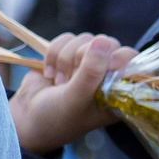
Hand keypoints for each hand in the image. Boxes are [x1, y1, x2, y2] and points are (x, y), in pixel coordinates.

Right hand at [9, 33, 130, 156]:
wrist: (26, 119)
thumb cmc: (57, 118)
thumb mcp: (77, 99)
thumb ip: (92, 71)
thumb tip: (102, 41)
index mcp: (118, 90)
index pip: (131, 60)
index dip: (119, 58)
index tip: (106, 66)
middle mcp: (106, 74)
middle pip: (108, 44)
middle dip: (85, 58)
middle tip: (72, 78)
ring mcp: (86, 62)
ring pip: (85, 39)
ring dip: (66, 59)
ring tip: (59, 82)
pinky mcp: (67, 54)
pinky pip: (66, 39)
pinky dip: (54, 53)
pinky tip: (49, 73)